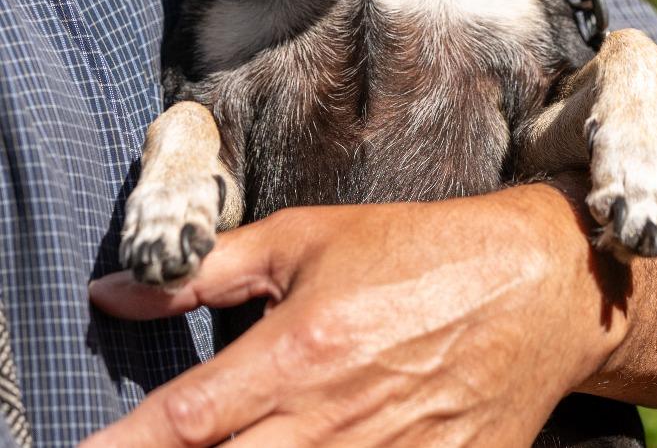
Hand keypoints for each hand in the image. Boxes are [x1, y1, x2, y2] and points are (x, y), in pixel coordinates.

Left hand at [81, 186, 625, 447]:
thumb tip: (115, 288)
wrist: (532, 284)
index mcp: (296, 352)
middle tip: (171, 445)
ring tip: (259, 434)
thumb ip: (208, 269)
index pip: (177, 426)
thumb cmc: (419, 251)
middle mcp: (329, 421)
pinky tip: (316, 444)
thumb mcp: (310, 239)